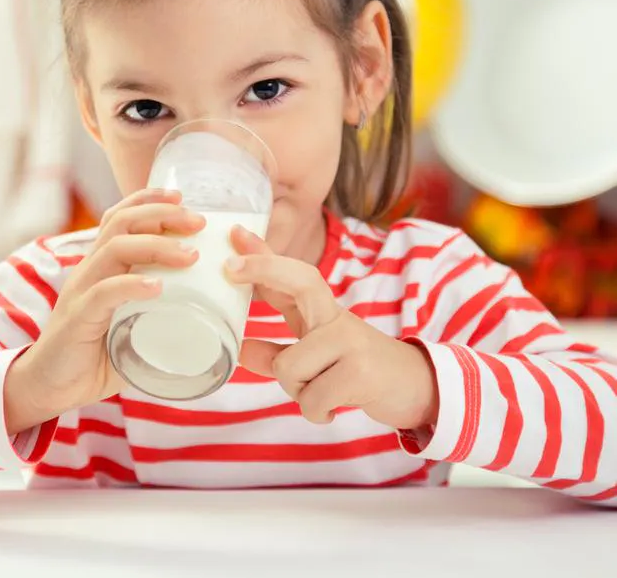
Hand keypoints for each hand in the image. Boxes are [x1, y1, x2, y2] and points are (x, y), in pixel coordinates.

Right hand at [4, 188, 204, 433]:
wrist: (48, 388)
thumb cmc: (94, 356)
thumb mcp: (132, 326)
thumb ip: (159, 314)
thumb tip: (207, 313)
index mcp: (100, 266)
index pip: (119, 217)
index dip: (148, 200)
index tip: (182, 198)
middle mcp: (89, 270)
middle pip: (121, 222)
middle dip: (162, 215)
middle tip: (198, 222)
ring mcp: (81, 292)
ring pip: (115, 249)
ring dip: (157, 246)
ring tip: (190, 255)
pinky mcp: (77, 318)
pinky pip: (104, 292)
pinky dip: (133, 285)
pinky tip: (158, 288)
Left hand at [225, 226, 438, 429]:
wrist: (417, 390)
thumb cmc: (359, 371)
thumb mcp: (316, 359)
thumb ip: (279, 352)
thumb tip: (242, 350)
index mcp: (324, 312)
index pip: (294, 276)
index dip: (263, 258)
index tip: (236, 236)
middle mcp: (336, 317)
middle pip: (299, 281)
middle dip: (262, 269)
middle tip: (229, 268)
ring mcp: (351, 341)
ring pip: (289, 366)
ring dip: (297, 391)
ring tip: (320, 393)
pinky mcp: (360, 371)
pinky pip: (311, 398)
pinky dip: (316, 412)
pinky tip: (333, 408)